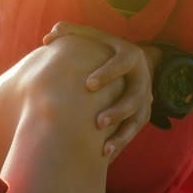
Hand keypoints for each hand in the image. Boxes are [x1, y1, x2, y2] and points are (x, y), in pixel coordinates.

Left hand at [42, 22, 158, 155]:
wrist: (135, 63)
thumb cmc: (105, 49)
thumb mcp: (94, 37)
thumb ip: (72, 33)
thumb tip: (48, 37)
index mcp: (130, 56)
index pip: (122, 63)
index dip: (107, 73)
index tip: (88, 85)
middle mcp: (142, 78)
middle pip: (136, 96)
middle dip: (118, 110)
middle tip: (98, 123)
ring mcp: (145, 99)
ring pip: (137, 120)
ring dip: (122, 135)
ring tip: (104, 149)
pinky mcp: (142, 115)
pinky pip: (133, 133)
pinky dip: (119, 145)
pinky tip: (104, 159)